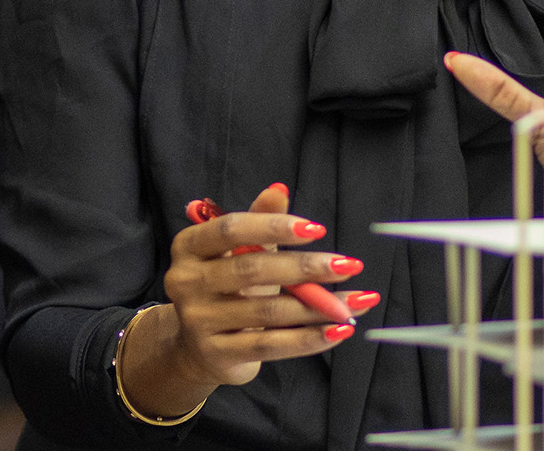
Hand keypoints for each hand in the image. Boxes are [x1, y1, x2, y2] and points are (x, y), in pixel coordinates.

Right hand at [116, 184, 376, 418]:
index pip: (231, 229)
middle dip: (306, 267)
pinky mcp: (217, 354)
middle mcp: (186, 281)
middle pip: (252, 269)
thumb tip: (279, 189)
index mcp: (189, 246)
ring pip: (268, 310)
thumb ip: (258, 221)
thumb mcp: (239, 252)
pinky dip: (309, 338)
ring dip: (319, 306)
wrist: (198, 347)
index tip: (317, 229)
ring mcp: (199, 320)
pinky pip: (270, 345)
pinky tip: (338, 331)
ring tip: (356, 301)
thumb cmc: (226, 289)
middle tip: (349, 265)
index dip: (273, 227)